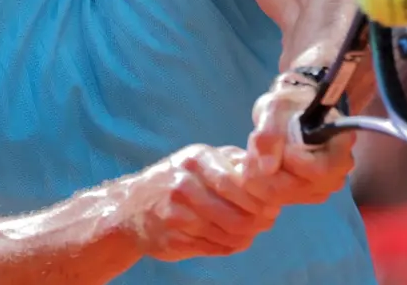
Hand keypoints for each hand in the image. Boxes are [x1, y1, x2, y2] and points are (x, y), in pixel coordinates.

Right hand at [120, 144, 281, 261]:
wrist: (131, 207)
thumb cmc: (180, 180)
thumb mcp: (202, 159)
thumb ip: (236, 162)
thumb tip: (274, 176)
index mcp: (197, 159)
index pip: (241, 183)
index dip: (264, 198)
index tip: (273, 204)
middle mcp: (184, 184)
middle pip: (238, 215)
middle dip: (259, 222)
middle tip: (267, 221)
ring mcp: (175, 213)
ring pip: (229, 235)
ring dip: (246, 236)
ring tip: (249, 231)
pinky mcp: (171, 238)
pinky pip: (214, 248)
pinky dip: (228, 246)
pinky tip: (228, 238)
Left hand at [241, 75, 354, 205]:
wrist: (290, 113)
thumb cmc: (290, 105)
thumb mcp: (276, 108)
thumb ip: (270, 133)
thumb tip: (266, 169)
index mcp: (340, 148)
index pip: (319, 170)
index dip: (292, 162)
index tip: (280, 144)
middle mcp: (336, 174)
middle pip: (298, 189)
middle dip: (266, 171)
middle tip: (254, 149)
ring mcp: (320, 188)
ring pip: (282, 197)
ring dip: (260, 177)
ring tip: (257, 153)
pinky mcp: (303, 196)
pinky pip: (275, 200)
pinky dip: (260, 184)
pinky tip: (260, 165)